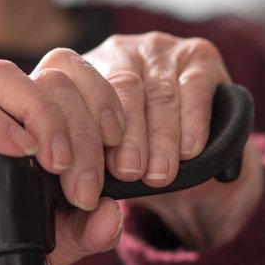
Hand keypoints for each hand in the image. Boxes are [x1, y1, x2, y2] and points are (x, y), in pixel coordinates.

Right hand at [0, 56, 124, 264]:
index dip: (105, 100)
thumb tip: (116, 211)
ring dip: (45, 116)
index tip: (121, 149)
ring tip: (60, 166)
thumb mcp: (62, 242)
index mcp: (34, 127)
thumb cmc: (7, 257)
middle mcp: (1, 119)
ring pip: (3, 78)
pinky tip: (24, 154)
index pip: (72, 79)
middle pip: (48, 78)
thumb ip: (91, 225)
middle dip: (82, 126)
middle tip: (88, 183)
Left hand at [82, 32, 263, 247]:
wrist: (183, 152)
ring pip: (156, 91)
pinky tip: (190, 148)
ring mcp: (156, 49)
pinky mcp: (197, 55)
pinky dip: (192, 120)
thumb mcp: (99, 175)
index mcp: (77, 73)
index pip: (67, 89)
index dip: (76, 134)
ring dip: (159, 135)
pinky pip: (194, 87)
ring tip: (159, 173)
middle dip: (125, 137)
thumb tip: (99, 215)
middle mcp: (113, 51)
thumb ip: (88, 196)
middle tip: (129, 174)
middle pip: (116, 88)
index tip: (85, 182)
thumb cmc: (128, 162)